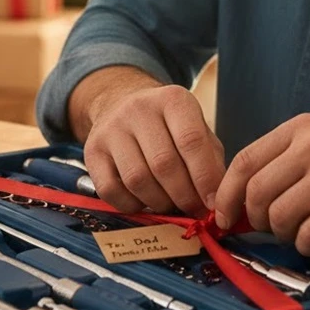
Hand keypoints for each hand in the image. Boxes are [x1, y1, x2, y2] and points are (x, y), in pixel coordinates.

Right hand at [83, 84, 225, 217]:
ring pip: (137, 180)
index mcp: (173, 99)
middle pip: (164, 164)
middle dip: (183, 196)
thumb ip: (210, 160)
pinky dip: (131, 205)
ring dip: (159, 203)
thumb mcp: (196, 127)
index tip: (213, 203)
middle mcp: (139, 108)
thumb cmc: (169, 125)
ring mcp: (112, 128)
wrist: (122, 103)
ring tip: (170, 204)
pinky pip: (110, 190)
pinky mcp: (92, 150)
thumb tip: (217, 200)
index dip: (205, 178)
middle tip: (193, 210)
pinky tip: (144, 202)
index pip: (191, 141)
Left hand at [212, 114, 309, 254]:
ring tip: (297, 233)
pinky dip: (306, 245)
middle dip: (254, 219)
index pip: (245, 160)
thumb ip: (289, 156)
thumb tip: (248, 192)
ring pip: (280, 214)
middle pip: (257, 191)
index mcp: (301, 128)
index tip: (224, 215)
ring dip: (282, 234)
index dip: (227, 193)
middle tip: (267, 228)